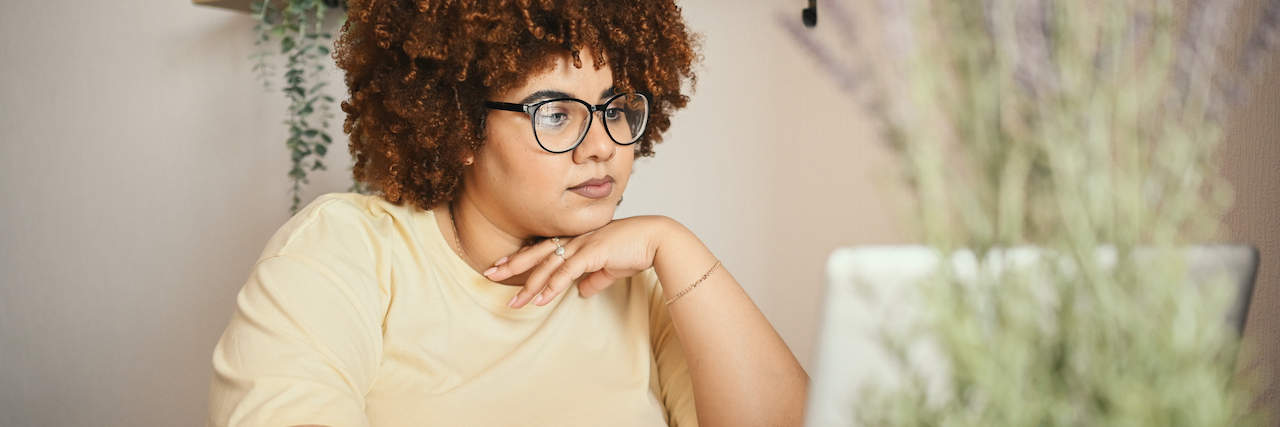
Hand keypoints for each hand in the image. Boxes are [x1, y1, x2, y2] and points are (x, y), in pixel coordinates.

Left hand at [482, 215, 671, 307]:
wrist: (657, 240)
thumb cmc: (636, 250)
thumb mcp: (610, 268)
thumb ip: (594, 279)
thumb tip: (582, 292)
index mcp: (578, 240)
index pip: (543, 248)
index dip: (522, 256)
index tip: (502, 264)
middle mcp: (576, 239)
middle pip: (537, 252)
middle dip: (512, 264)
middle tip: (489, 273)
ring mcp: (583, 244)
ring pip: (548, 266)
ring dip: (530, 285)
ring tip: (513, 301)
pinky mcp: (593, 253)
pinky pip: (567, 272)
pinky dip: (552, 286)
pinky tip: (540, 300)